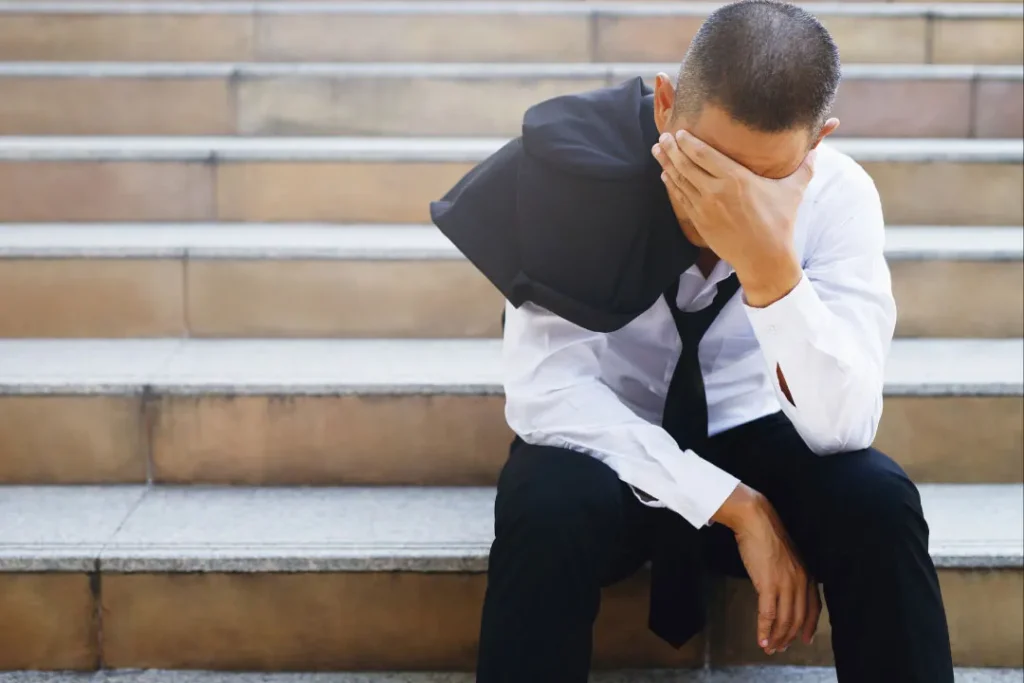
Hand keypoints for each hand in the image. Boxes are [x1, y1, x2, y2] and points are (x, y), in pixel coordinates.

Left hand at [652, 130, 814, 305]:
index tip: (679, 131)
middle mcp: (716, 191)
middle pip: (687, 164)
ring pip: (679, 180)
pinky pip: (680, 199)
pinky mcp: (699, 222)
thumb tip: (818, 148)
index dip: (688, 142)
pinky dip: (671, 185)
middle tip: (663, 135)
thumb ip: (805, 166)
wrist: (764, 258)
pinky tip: (665, 175)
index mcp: (737, 179)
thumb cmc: (780, 223)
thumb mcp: (793, 191)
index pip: (705, 154)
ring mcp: (705, 208)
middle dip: (672, 148)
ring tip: (657, 149)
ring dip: (666, 163)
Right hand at [713, 484, 821, 654]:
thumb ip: (789, 573)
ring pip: (784, 620)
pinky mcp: (768, 584)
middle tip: (780, 648)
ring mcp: (785, 584)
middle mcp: (801, 581)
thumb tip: (781, 589)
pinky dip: (764, 630)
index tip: (805, 639)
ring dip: (776, 637)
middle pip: (799, 618)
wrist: (756, 520)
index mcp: (807, 574)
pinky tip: (760, 640)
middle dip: (789, 636)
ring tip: (769, 647)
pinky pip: (767, 614)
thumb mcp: (786, 557)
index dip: (809, 626)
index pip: (813, 608)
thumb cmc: (767, 535)